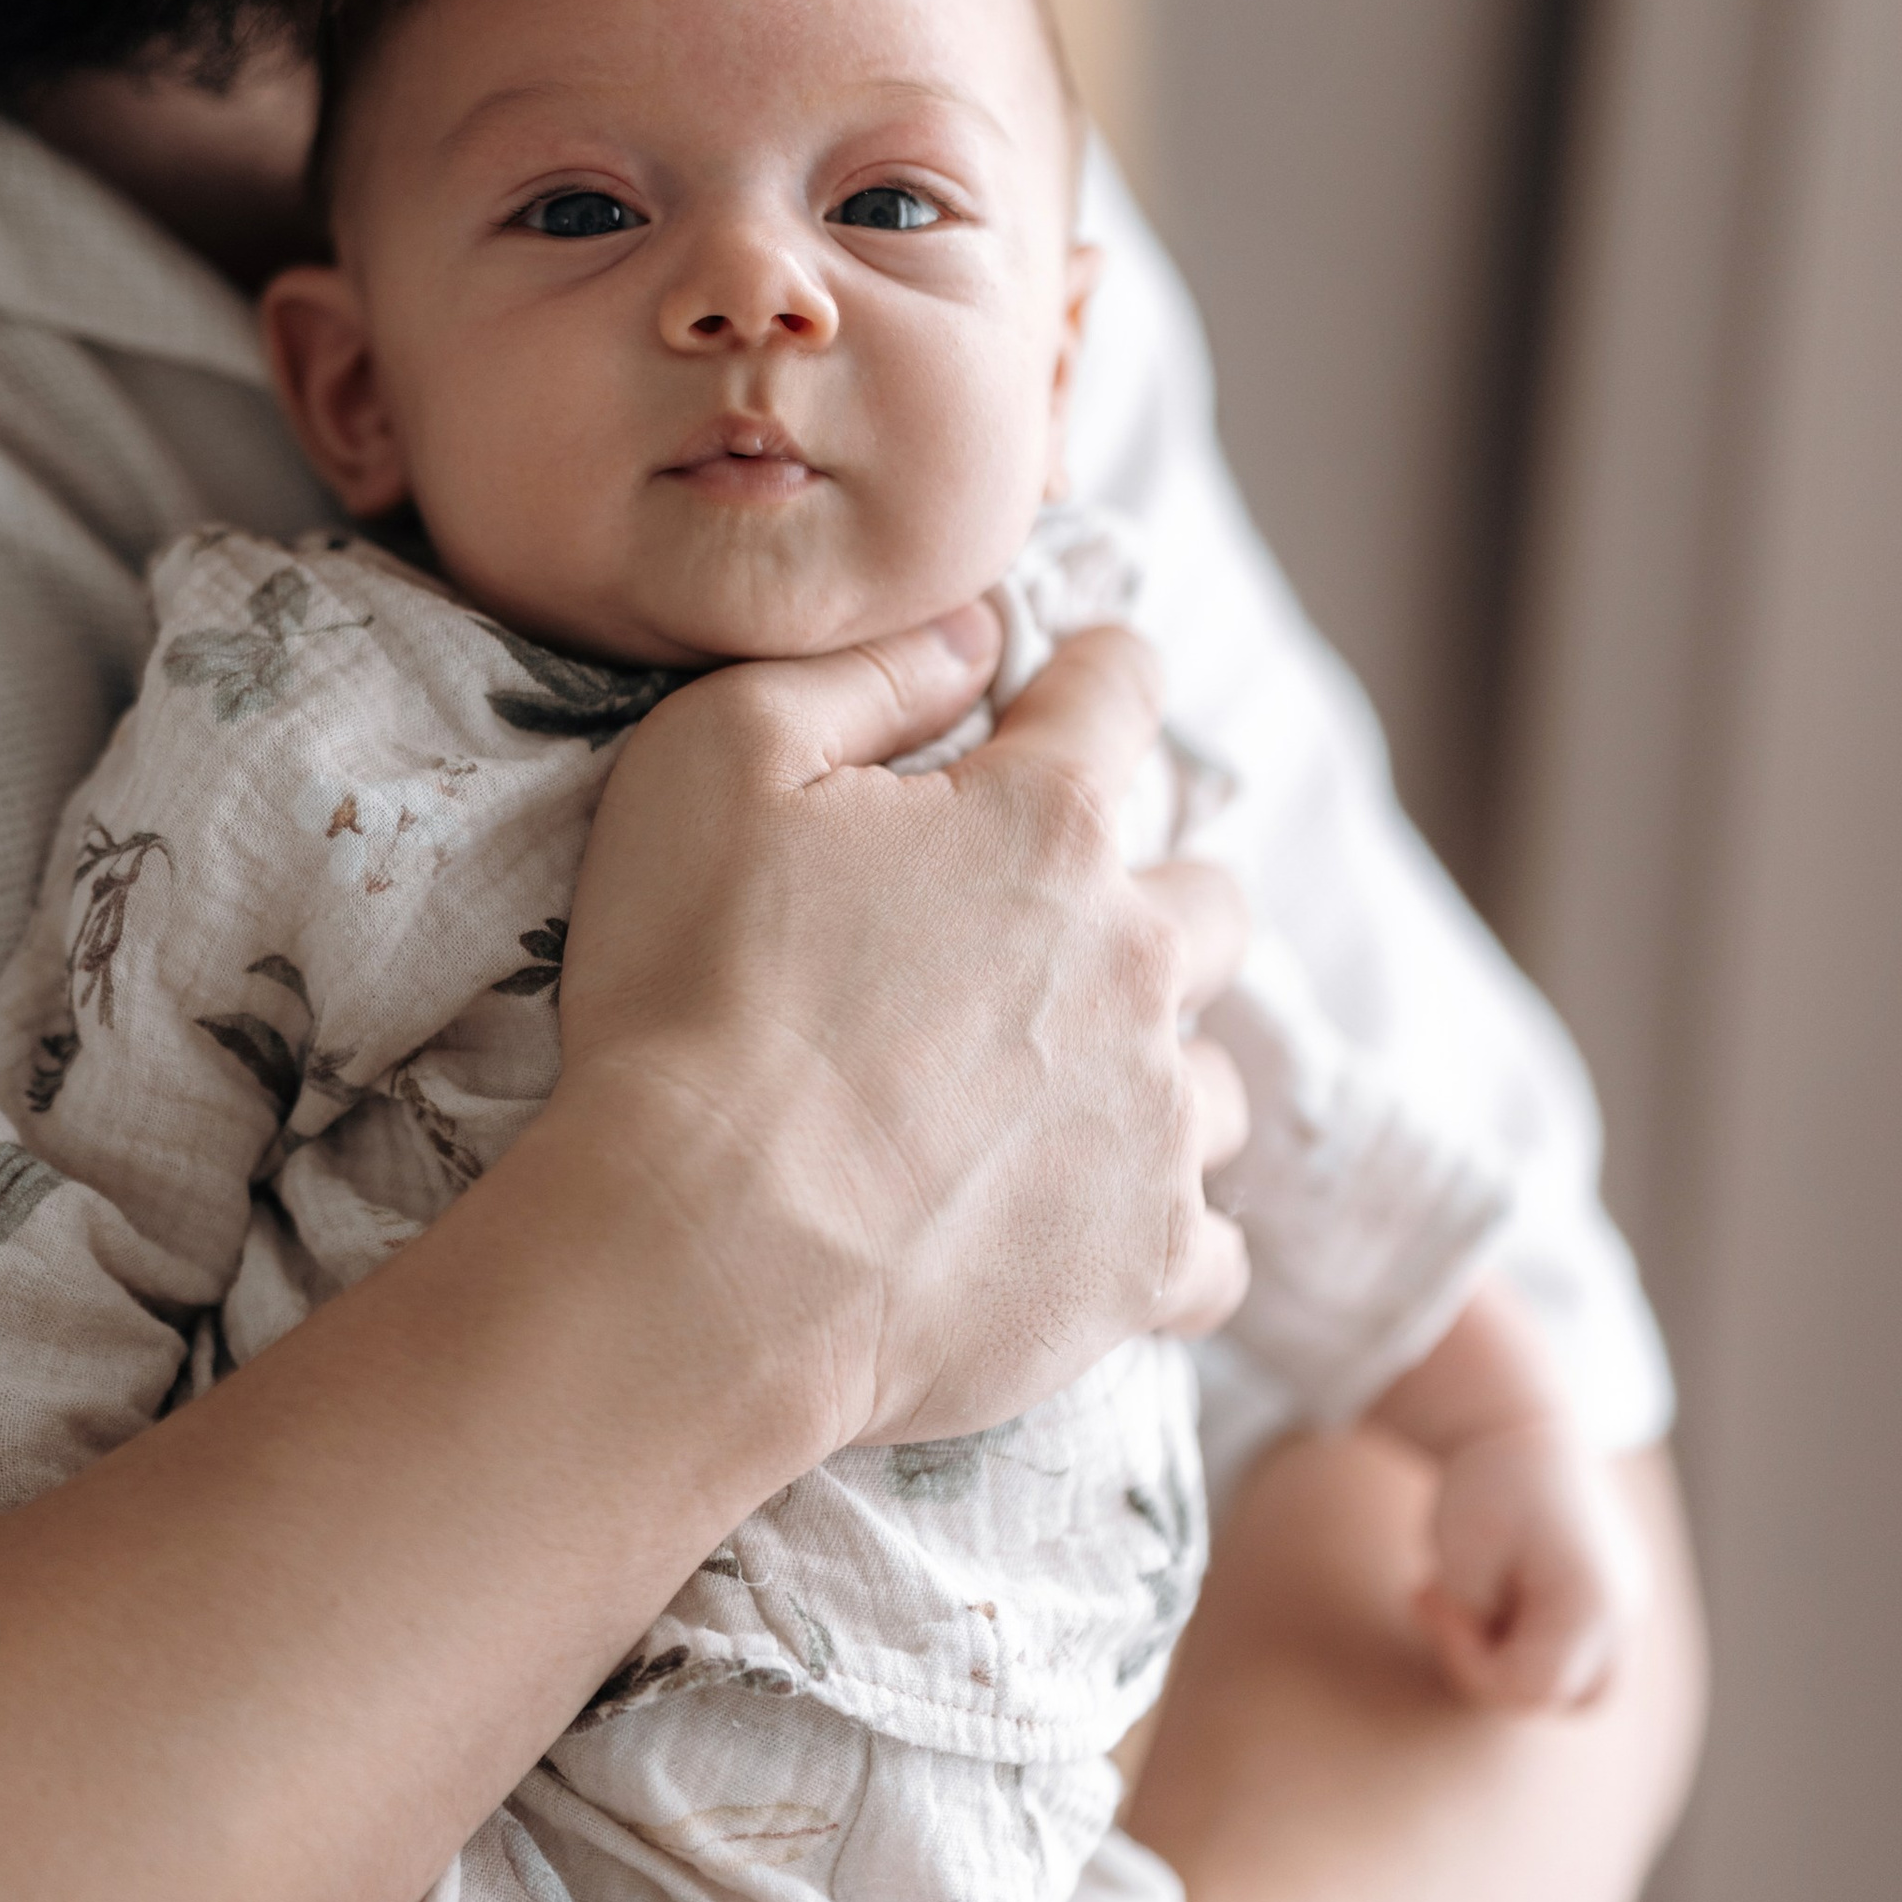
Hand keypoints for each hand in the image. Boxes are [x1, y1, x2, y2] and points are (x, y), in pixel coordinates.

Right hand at [553, 611, 1251, 1453]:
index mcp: (1045, 822)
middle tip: (1038, 940)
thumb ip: (858, 674)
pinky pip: (1214, 1246)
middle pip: (1208, 895)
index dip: (1092, 677)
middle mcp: (1136, 959)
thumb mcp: (709, 763)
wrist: (703, 1264)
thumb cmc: (687, 1001)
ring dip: (1148, 1075)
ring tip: (1046, 1108)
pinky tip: (1078, 1232)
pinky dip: (1157, 1233)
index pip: (1122, 691)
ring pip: (1212, 1077)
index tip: (1066, 694)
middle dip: (1141, 897)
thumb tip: (971, 637)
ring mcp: (1154, 1120)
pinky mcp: (1146, 1262)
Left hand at [1374, 1282, 1648, 1710]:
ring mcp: (1628, 1605)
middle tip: (1450, 1607)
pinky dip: (1529, 1636)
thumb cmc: (1485, 1485)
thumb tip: (1502, 1681)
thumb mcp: (1461, 1561)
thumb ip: (1480, 1632)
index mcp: (1593, 1602)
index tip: (1427, 1598)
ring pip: (1578, 1684)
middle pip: (1567, 1699)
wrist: (1518, 1421)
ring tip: (1472, 1600)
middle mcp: (1625, 1611)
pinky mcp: (1615, 1597)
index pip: (1530, 1689)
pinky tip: (1492, 1590)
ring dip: (1516, 1659)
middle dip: (1498, 1670)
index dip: (1466, 1662)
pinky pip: (1578, 1650)